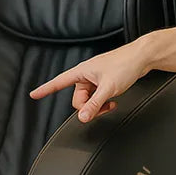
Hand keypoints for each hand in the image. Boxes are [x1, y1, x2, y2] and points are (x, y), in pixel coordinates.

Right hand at [28, 41, 153, 122]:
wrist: (142, 57)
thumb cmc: (124, 64)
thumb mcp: (108, 88)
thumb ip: (94, 104)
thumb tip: (82, 117)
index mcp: (81, 72)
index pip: (58, 83)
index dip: (45, 90)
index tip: (33, 95)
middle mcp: (85, 75)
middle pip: (77, 99)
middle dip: (89, 106)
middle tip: (103, 106)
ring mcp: (95, 79)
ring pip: (88, 100)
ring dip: (98, 105)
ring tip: (111, 102)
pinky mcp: (103, 82)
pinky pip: (97, 97)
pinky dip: (103, 102)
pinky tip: (112, 100)